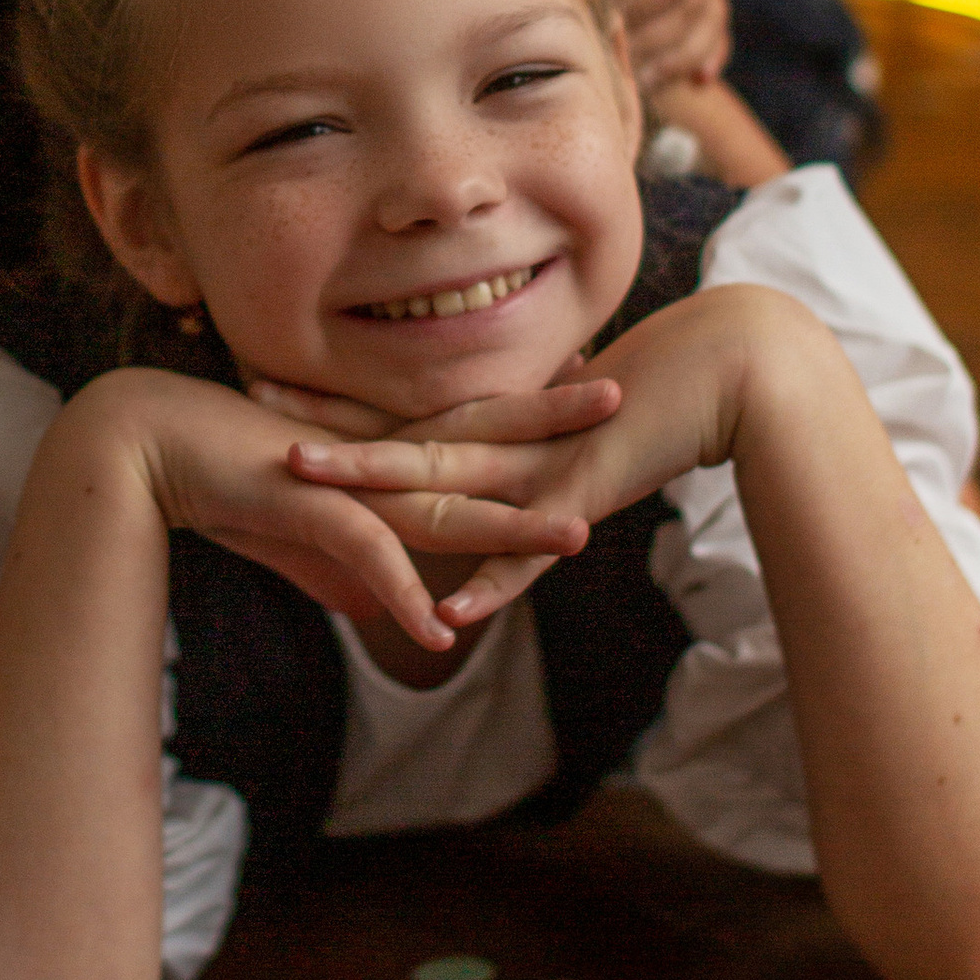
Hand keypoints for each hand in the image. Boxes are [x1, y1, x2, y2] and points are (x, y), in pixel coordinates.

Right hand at [89, 369, 607, 658]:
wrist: (145, 448)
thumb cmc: (216, 479)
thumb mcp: (294, 534)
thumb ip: (345, 571)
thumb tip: (388, 614)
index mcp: (378, 450)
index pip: (468, 426)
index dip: (527, 410)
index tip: (583, 384)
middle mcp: (373, 456)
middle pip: (477, 442)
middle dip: (551, 425)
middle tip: (620, 393)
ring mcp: (345, 481)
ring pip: (443, 505)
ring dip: (509, 527)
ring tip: (575, 536)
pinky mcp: (306, 507)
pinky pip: (367, 555)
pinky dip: (404, 594)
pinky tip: (443, 630)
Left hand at [261, 294, 757, 631]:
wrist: (730, 367)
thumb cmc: (658, 389)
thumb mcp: (574, 424)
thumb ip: (530, 444)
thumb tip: (498, 460)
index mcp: (501, 418)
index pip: (400, 410)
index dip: (335, 400)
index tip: (266, 379)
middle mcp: (507, 437)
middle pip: (399, 433)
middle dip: (325, 422)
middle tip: (249, 399)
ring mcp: (538, 468)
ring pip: (442, 481)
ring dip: (373, 485)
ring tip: (306, 485)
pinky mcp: (583, 499)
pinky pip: (525, 555)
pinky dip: (488, 584)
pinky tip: (443, 611)